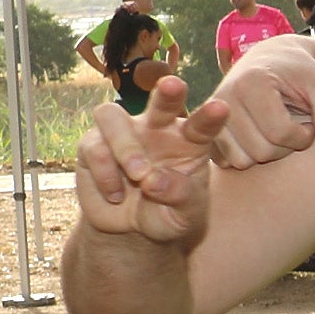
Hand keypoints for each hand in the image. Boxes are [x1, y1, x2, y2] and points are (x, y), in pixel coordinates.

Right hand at [72, 77, 218, 248]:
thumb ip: (180, 197)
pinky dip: (106, 174)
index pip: (203, 125)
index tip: (221, 107)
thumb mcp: (185, 214)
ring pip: (113, 116)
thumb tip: (155, 181)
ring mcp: (123, 133)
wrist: (131, 229)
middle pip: (161, 101)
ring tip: (140, 175)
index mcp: (190, 141)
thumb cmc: (168, 213)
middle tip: (174, 85)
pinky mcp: (93, 145)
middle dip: (167, 92)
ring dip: (126, 146)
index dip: (211, 116)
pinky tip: (116, 195)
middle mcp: (157, 129)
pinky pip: (94, 148)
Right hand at [191, 39, 314, 169]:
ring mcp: (209, 116)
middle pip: (261, 151)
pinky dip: (247, 156)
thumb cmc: (304, 73)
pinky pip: (227, 161)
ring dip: (267, 153)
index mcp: (252, 82)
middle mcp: (223, 98)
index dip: (304, 135)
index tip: (310, 121)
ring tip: (277, 130)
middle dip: (286, 146)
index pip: (280, 133)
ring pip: (243, 161)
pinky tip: (260, 138)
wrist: (272, 58)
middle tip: (294, 126)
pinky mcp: (205, 130)